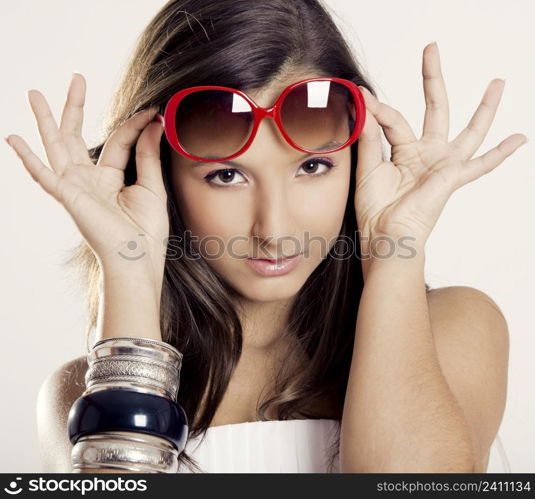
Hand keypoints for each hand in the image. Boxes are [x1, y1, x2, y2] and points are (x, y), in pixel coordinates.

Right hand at [5, 73, 168, 280]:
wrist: (138, 259)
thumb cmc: (147, 231)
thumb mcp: (151, 186)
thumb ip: (148, 154)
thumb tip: (154, 122)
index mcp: (111, 179)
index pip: (119, 141)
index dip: (135, 124)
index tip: (153, 110)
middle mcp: (90, 180)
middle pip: (78, 136)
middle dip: (76, 108)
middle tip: (77, 78)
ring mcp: (76, 188)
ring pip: (57, 147)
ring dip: (46, 120)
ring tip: (34, 94)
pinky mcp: (68, 197)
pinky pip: (44, 176)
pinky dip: (28, 158)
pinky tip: (14, 139)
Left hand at [354, 42, 527, 261]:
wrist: (384, 237)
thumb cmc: (375, 210)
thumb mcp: (368, 168)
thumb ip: (370, 138)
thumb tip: (366, 105)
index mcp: (404, 153)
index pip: (393, 119)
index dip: (378, 108)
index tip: (362, 96)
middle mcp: (426, 155)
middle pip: (435, 109)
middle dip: (433, 79)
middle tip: (432, 49)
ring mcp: (442, 165)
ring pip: (469, 131)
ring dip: (484, 107)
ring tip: (498, 83)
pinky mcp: (452, 178)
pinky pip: (481, 164)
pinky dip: (500, 153)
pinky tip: (518, 138)